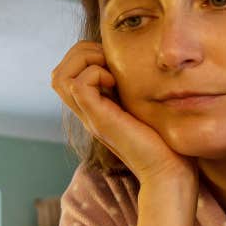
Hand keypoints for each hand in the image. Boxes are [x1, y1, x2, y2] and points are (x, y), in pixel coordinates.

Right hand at [51, 41, 196, 185]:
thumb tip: (137, 67)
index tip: (113, 63)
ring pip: (60, 77)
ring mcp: (90, 117)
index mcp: (94, 109)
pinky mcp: (99, 120)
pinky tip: (116, 83)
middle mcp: (86, 113)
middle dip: (81, 54)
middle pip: (57, 74)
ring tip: (111, 71)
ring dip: (85, 61)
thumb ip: (132, 91)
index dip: (84, 57)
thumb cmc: (164, 141)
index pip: (65, 75)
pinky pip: (79, 84)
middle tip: (110, 62)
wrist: (168, 171)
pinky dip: (96, 73)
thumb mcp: (143, 107)